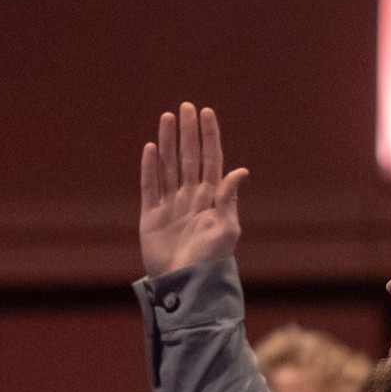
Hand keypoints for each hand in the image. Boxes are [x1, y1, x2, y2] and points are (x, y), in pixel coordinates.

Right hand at [139, 102, 247, 278]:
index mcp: (212, 199)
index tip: (207, 113)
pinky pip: (150, 186)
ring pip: (169, 166)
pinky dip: (150, 167)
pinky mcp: (151, 216)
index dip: (209, 136)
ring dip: (168, 142)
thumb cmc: (211, 261)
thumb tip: (240, 170)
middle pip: (188, 157)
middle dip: (188, 132)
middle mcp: (191, 198)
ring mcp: (170, 205)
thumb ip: (229, 199)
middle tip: (186, 106)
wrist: (186, 285)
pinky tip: (151, 148)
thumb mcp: (226, 230)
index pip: (210, 159)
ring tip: (167, 118)